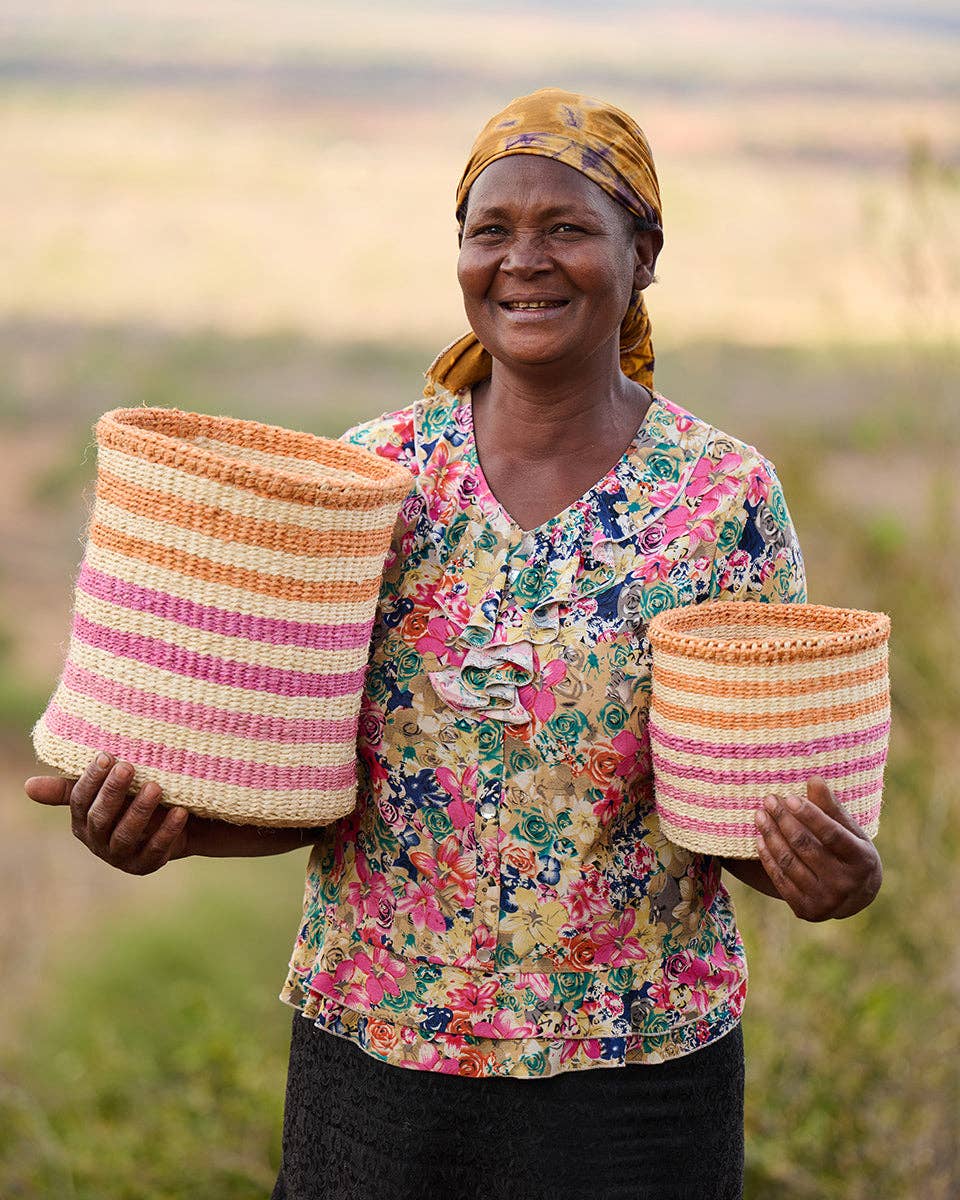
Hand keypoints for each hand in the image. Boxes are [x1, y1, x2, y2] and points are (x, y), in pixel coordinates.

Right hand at [25, 752, 189, 874]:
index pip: (80, 801)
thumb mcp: (107, 789)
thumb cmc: (132, 798)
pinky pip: (155, 850)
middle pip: (101, 817)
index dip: (91, 780)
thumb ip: (72, 787)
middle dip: (113, 792)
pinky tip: (179, 812)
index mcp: (83, 821)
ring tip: (155, 787)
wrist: (173, 822)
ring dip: (140, 810)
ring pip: (126, 836)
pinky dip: (167, 831)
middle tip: (129, 767)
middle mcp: (98, 841)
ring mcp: (121, 856)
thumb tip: (27, 787)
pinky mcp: (145, 865)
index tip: (106, 756)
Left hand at [754, 775, 882, 920]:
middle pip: (805, 846)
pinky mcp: (806, 910)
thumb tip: (813, 779)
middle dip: (783, 820)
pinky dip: (768, 857)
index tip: (788, 797)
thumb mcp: (851, 831)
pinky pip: (781, 879)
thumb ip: (832, 807)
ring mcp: (825, 901)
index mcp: (862, 860)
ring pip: (789, 862)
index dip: (809, 814)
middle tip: (768, 800)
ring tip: (760, 815)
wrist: (856, 898)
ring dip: (770, 835)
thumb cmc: (852, 853)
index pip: (831, 834)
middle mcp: (845, 884)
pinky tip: (760, 837)